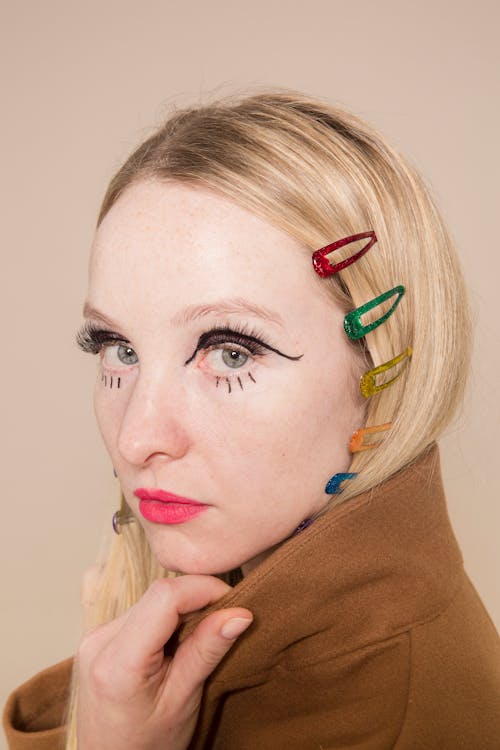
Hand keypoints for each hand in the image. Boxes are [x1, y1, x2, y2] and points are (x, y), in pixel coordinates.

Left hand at [76, 575, 251, 749]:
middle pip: (158, 595)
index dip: (204, 589)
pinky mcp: (97, 637)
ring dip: (180, 611)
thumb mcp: (183, 701)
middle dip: (196, 601)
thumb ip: (207, 650)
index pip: (165, 596)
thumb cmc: (147, 746)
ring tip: (195, 643)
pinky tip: (173, 645)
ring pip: (150, 600)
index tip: (233, 604)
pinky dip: (165, 619)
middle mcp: (98, 641)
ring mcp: (94, 637)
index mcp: (118, 662)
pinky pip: (140, 611)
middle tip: (220, 627)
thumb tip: (240, 613)